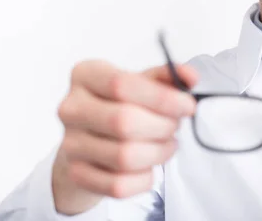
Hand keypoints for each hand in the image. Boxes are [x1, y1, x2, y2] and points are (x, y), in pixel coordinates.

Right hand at [53, 60, 197, 214]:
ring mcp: (70, 143)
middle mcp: (71, 107)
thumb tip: (191, 76)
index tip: (188, 106)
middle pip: (123, 122)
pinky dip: (144, 179)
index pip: (123, 85)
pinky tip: (150, 166)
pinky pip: (118, 186)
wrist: (91, 137)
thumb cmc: (122, 104)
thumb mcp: (144, 83)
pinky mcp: (76, 174)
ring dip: (158, 153)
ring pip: (124, 157)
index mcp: (86, 74)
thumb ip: (169, 76)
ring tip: (167, 144)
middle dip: (163, 126)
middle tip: (175, 126)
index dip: (163, 98)